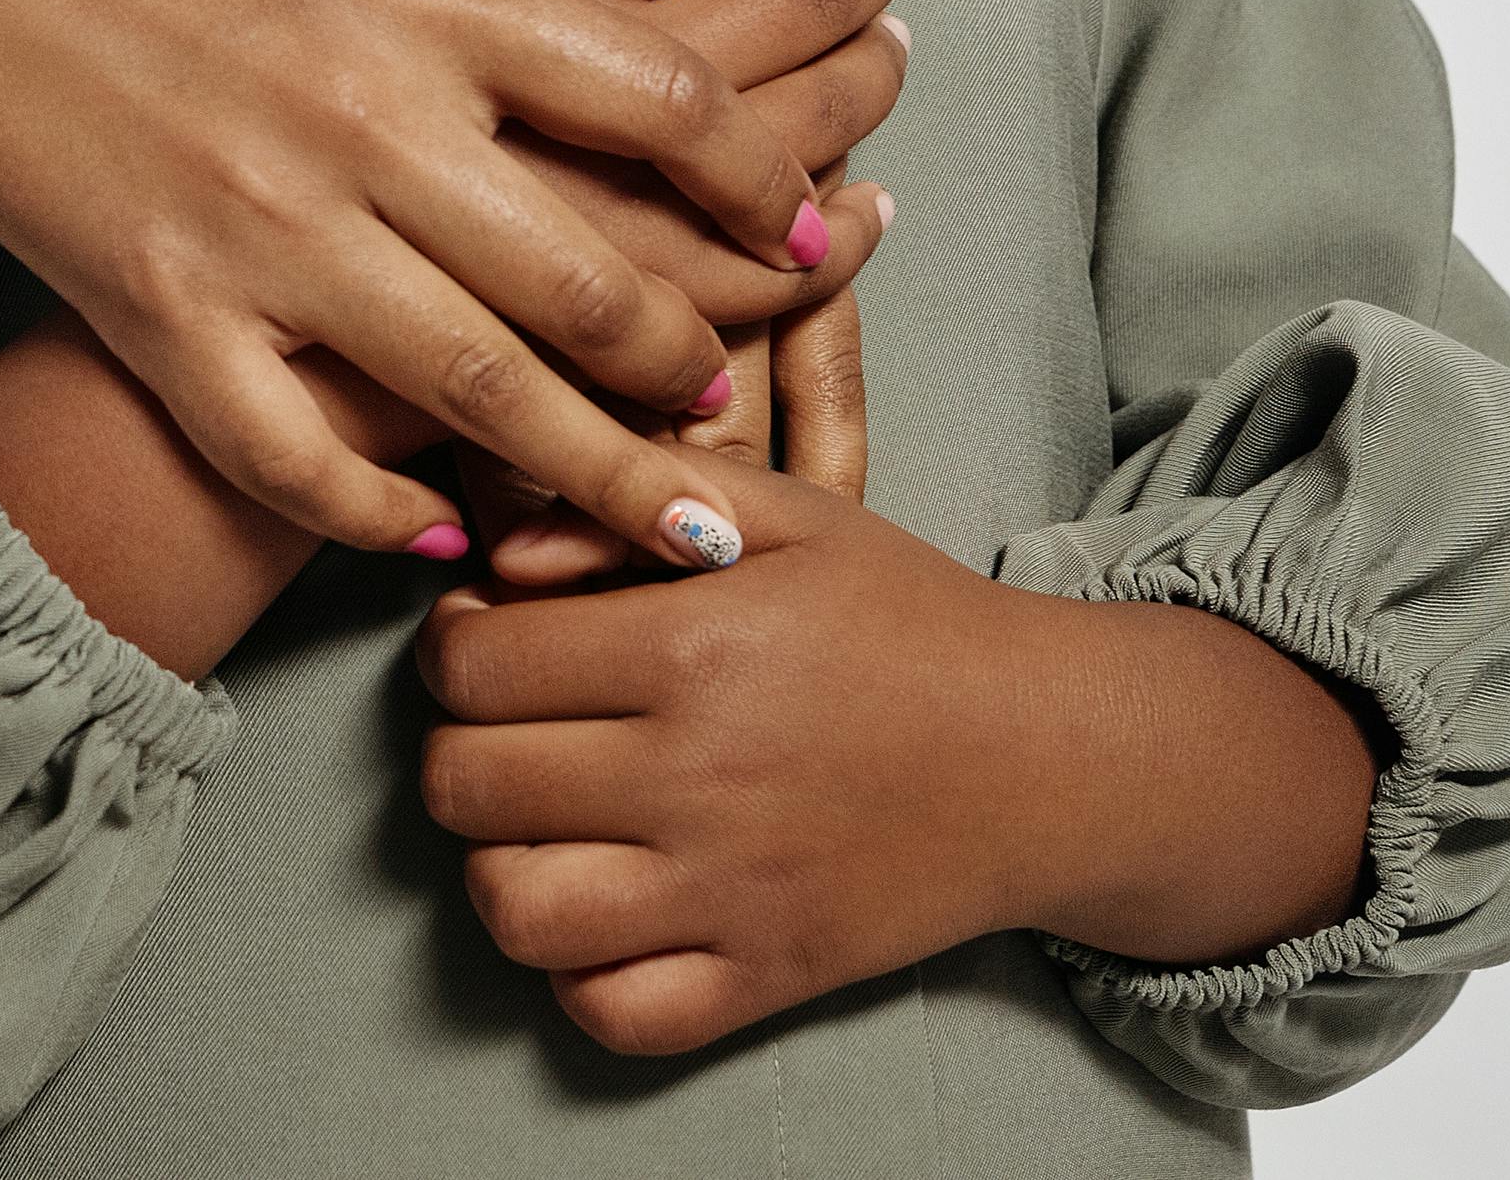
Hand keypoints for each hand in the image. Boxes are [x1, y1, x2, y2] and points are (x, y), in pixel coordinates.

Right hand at [0, 0, 893, 567]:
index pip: (646, 94)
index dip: (757, 170)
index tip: (809, 224)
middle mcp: (356, 122)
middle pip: (587, 275)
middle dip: (695, 358)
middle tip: (744, 406)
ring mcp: (258, 233)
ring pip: (474, 391)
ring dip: (598, 472)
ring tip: (679, 526)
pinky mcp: (163, 313)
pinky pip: (291, 454)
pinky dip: (376, 512)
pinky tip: (441, 538)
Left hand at [417, 465, 1380, 1053]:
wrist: (1054, 754)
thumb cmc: (910, 621)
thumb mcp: (792, 514)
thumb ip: (644, 497)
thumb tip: (506, 551)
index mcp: (692, 651)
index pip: (471, 662)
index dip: (454, 644)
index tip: (491, 639)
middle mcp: (699, 777)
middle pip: (467, 783)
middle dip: (462, 746)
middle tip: (511, 729)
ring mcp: (731, 892)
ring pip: (515, 910)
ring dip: (500, 865)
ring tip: (541, 824)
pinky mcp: (770, 977)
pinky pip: (612, 1014)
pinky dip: (580, 975)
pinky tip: (605, 912)